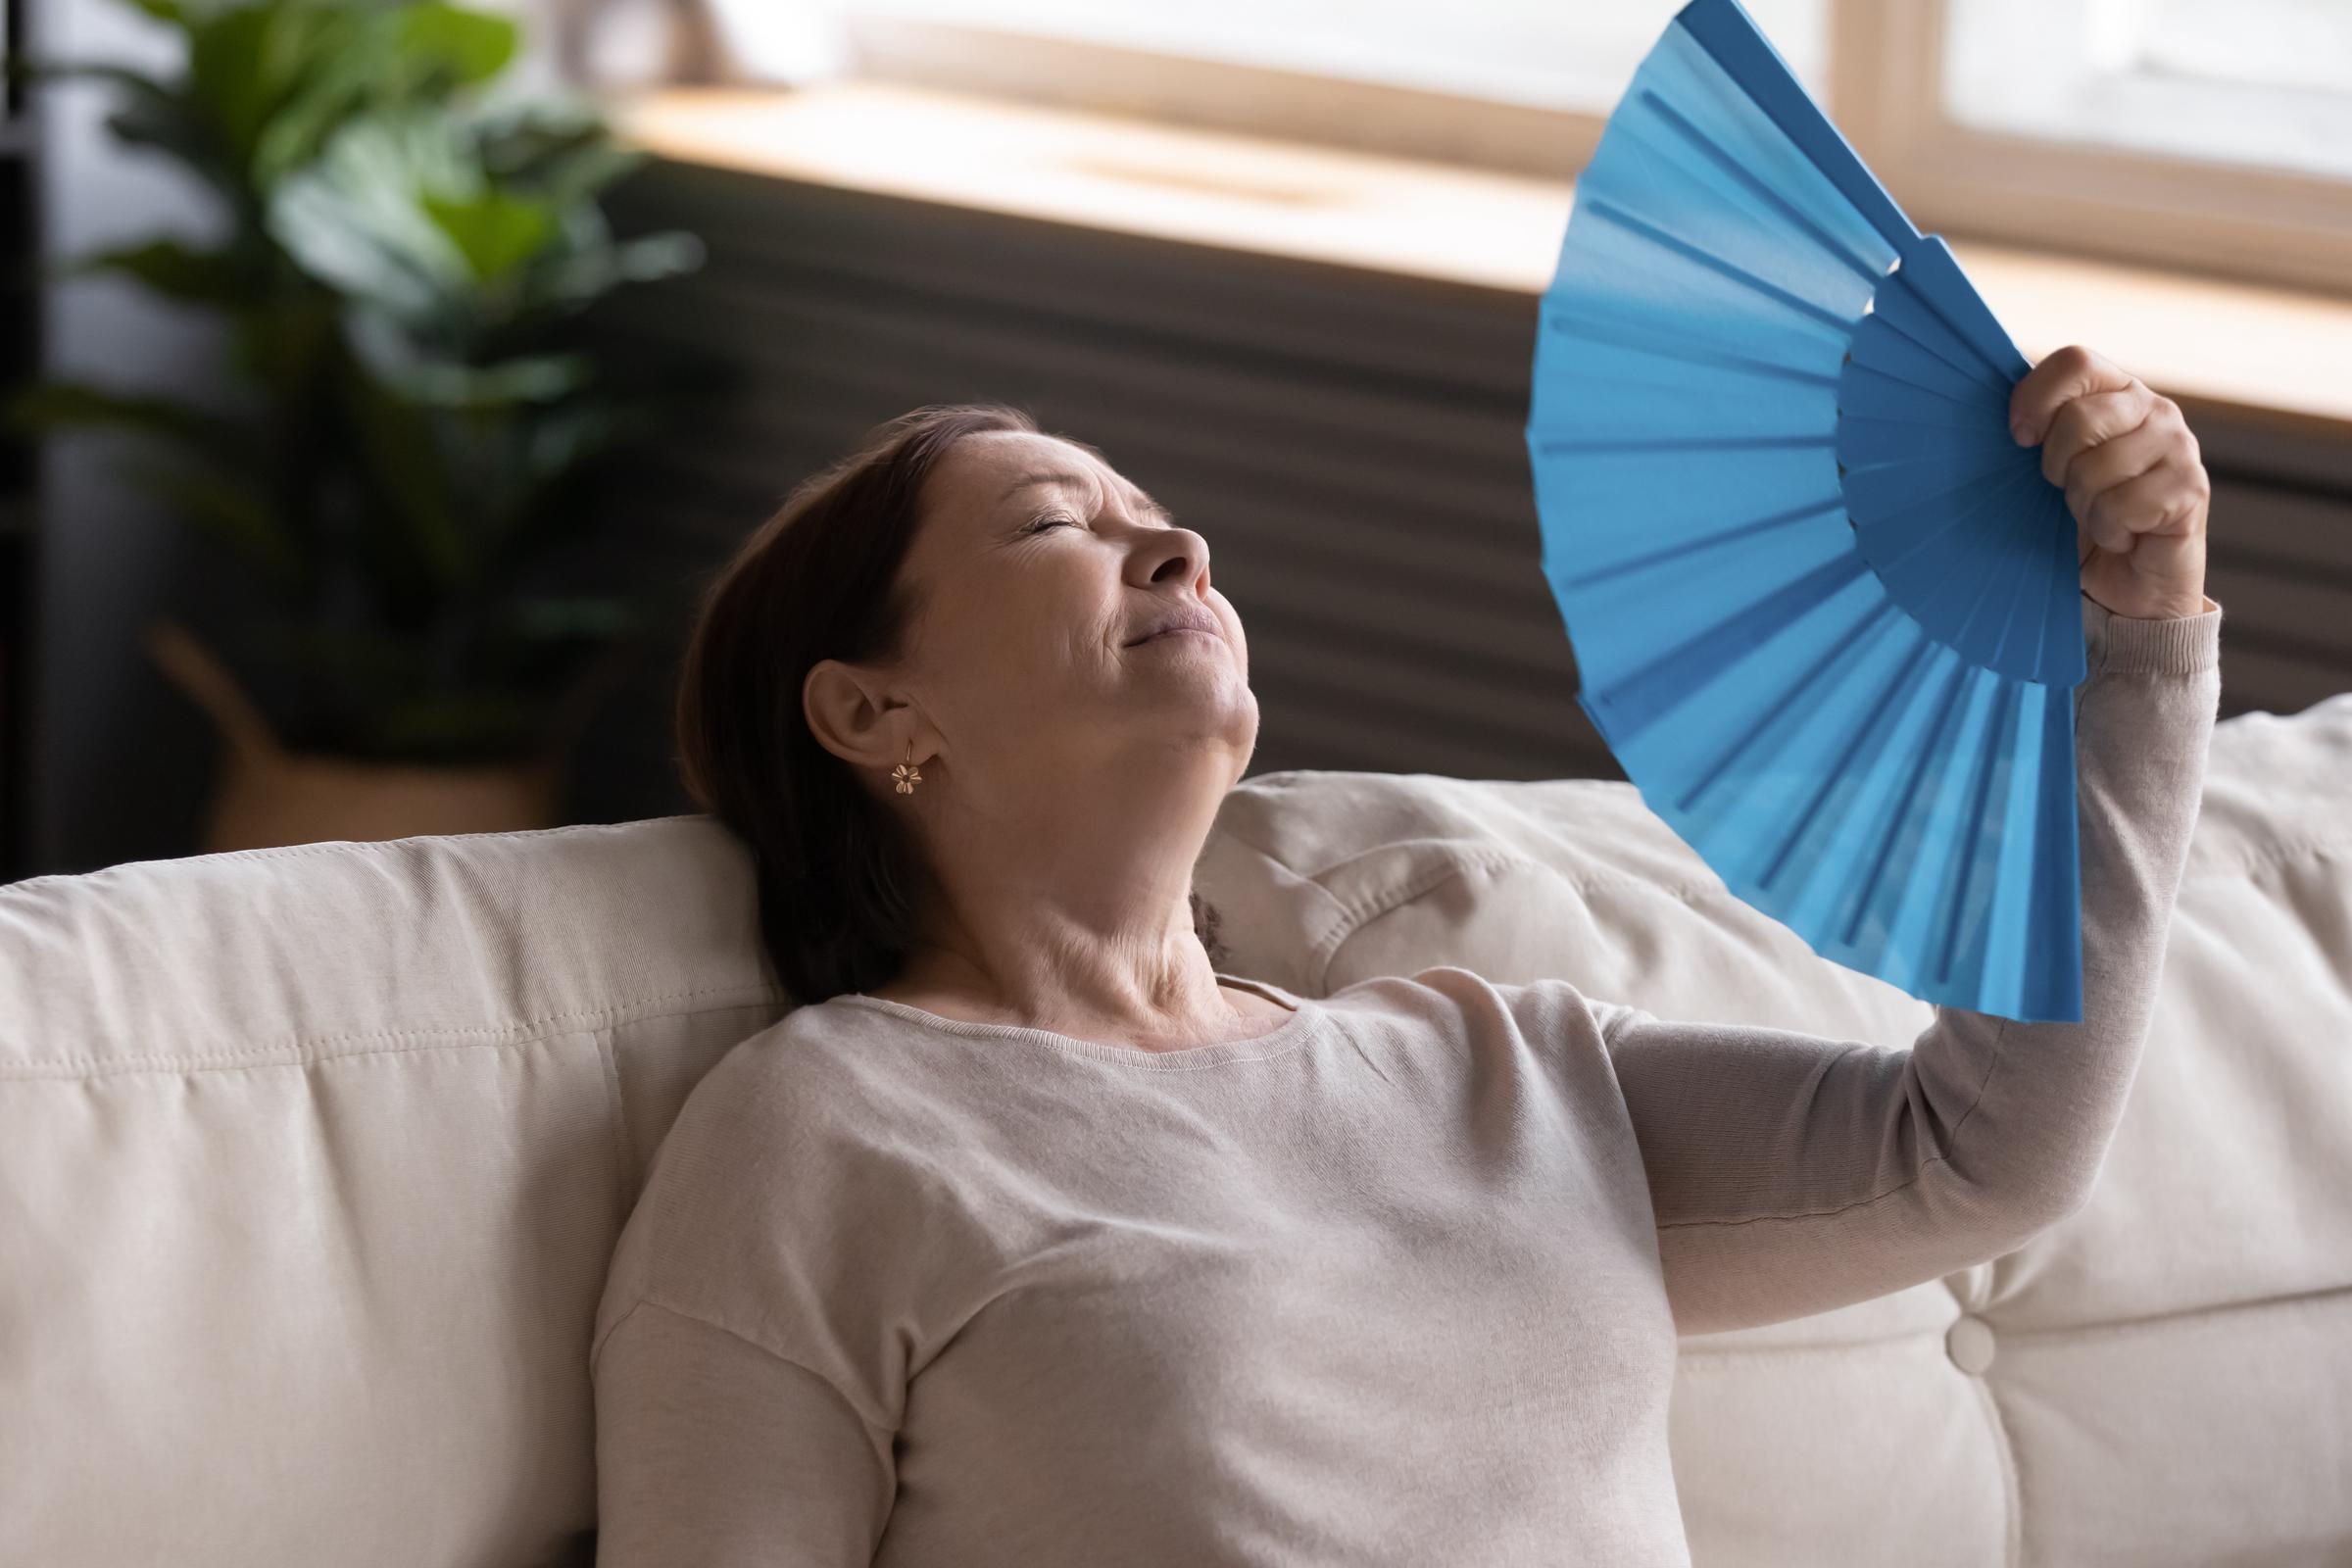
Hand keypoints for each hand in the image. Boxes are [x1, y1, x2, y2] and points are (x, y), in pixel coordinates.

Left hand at [2008, 344, 2210, 620]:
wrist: (2125, 583)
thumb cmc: (2079, 520)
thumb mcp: (2048, 469)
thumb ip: (2035, 432)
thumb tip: (1989, 415)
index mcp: (2118, 391)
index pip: (2075, 361)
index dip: (2036, 398)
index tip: (2020, 439)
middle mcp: (2155, 410)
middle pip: (2079, 418)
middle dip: (2057, 468)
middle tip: (2069, 493)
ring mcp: (2179, 447)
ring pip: (2097, 467)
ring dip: (2083, 506)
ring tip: (2099, 516)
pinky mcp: (2192, 489)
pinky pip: (2121, 506)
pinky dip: (2109, 531)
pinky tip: (2123, 536)